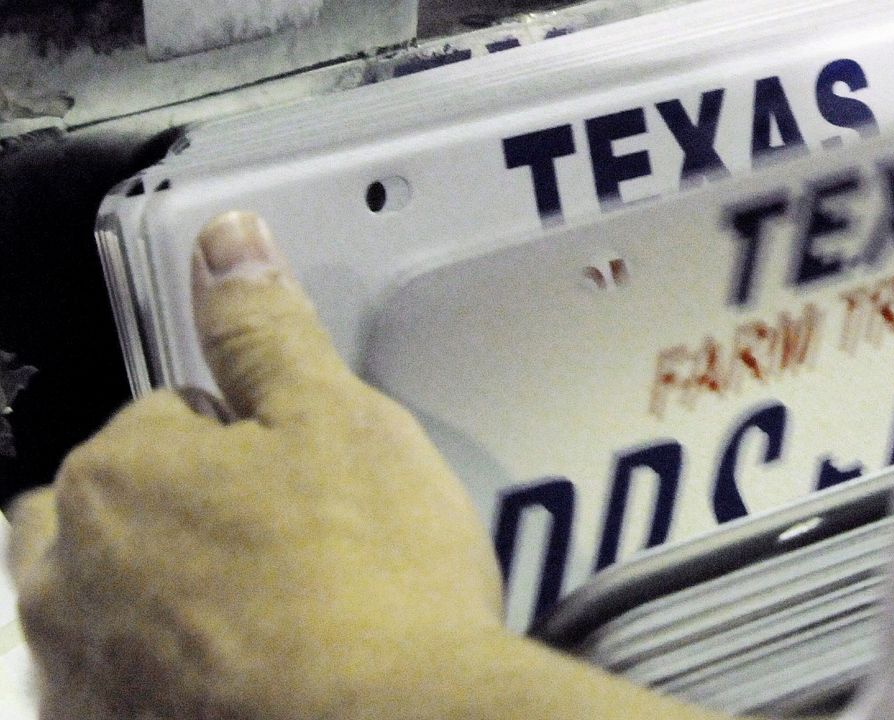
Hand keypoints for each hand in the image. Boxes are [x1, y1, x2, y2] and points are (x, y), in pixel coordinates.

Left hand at [5, 212, 732, 719]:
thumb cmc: (371, 591)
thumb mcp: (340, 422)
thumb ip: (268, 330)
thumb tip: (230, 245)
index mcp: (119, 473)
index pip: (170, 417)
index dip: (251, 439)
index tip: (303, 474)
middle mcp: (69, 574)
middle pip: (120, 508)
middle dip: (185, 509)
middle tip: (286, 542)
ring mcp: (83, 669)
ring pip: (112, 598)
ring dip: (167, 593)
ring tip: (277, 613)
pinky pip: (123, 682)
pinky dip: (166, 671)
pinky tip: (251, 670)